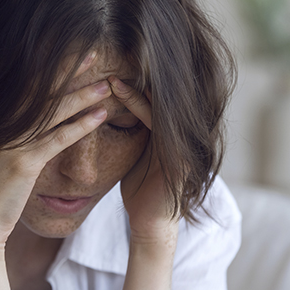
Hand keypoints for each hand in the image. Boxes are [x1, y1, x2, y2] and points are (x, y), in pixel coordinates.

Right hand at [0, 55, 110, 249]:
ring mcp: (9, 143)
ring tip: (107, 86)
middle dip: (68, 70)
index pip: (25, 88)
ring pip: (53, 112)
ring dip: (82, 97)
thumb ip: (5, 138)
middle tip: (94, 53)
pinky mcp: (22, 163)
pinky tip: (101, 117)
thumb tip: (24, 126)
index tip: (70, 55)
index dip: (49, 69)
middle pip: (40, 91)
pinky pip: (58, 139)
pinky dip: (81, 126)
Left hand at [108, 76, 178, 245]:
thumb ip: (135, 137)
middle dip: (135, 81)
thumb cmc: (140, 192)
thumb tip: (113, 118)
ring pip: (158, 106)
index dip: (132, 87)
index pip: (153, 102)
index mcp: (168, 135)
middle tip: (109, 66)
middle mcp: (179, 136)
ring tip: (111, 77)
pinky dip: (139, 105)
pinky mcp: (178, 155)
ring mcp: (181, 144)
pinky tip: (122, 93)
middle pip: (159, 99)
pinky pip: (158, 122)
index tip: (108, 74)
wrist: (150, 223)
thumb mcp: (136, 158)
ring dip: (133, 90)